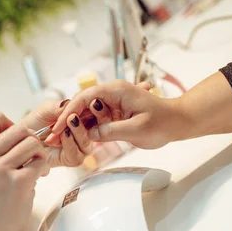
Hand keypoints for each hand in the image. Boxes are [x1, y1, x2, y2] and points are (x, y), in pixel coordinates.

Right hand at [0, 112, 50, 230]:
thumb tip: (23, 129)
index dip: (11, 126)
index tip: (14, 142)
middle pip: (19, 128)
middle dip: (30, 140)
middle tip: (30, 156)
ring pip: (32, 142)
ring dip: (38, 154)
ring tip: (34, 167)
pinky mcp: (18, 182)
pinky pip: (40, 161)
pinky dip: (42, 168)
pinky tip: (35, 178)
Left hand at [21, 99, 94, 166]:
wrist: (23, 137)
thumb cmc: (34, 122)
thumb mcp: (47, 109)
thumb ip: (62, 107)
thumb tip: (75, 104)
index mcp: (81, 119)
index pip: (95, 116)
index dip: (93, 111)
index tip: (87, 105)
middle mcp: (82, 134)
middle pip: (94, 131)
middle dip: (84, 123)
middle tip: (73, 117)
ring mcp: (78, 148)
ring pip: (87, 144)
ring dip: (78, 133)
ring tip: (67, 126)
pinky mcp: (71, 160)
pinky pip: (77, 155)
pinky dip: (70, 144)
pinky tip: (63, 136)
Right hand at [48, 80, 184, 149]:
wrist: (179, 121)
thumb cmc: (163, 122)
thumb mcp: (136, 129)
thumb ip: (110, 131)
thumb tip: (89, 134)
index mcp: (116, 91)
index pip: (84, 98)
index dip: (69, 113)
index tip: (58, 127)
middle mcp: (111, 93)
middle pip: (81, 104)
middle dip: (66, 120)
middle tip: (52, 136)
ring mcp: (112, 103)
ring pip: (86, 112)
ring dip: (73, 125)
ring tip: (58, 139)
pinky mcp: (113, 112)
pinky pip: (94, 119)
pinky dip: (84, 128)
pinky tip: (74, 138)